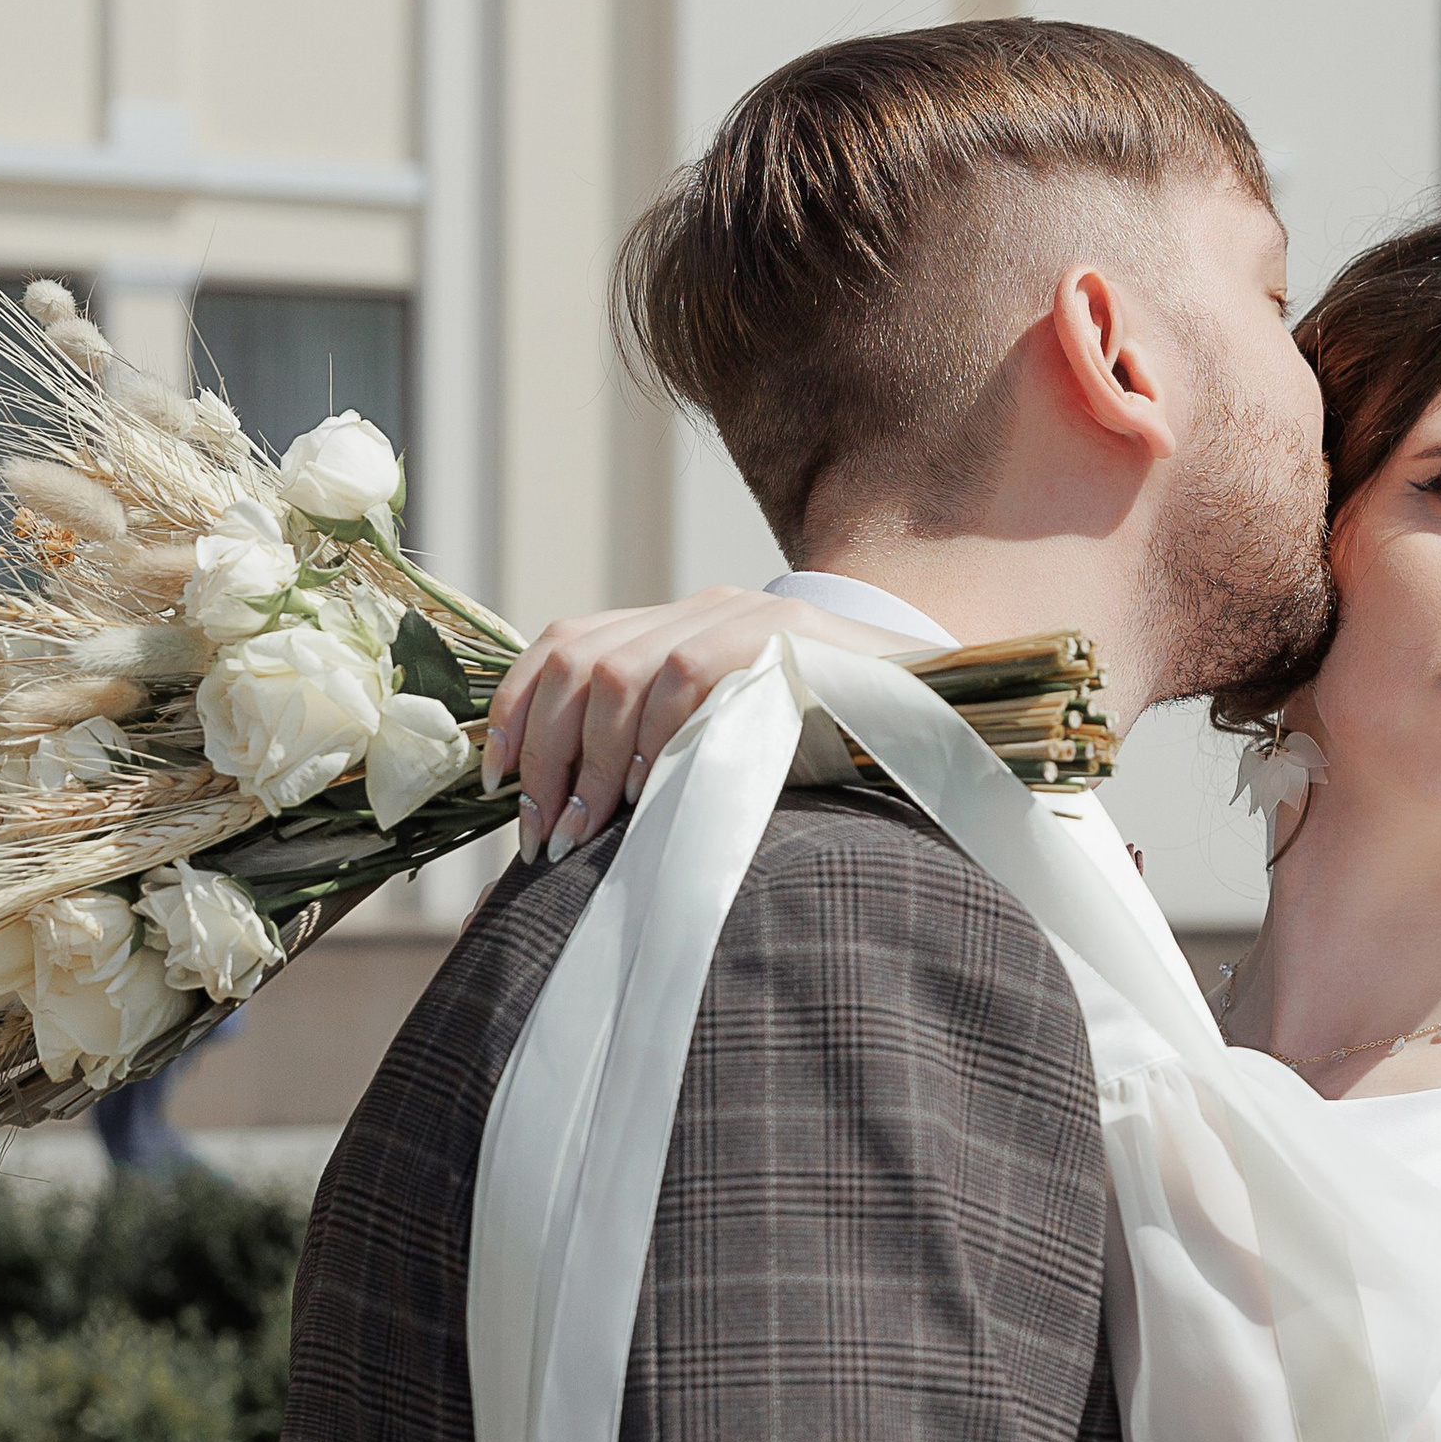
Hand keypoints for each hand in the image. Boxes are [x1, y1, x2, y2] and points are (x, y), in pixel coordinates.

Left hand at [482, 590, 919, 863]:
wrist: (941, 711)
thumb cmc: (830, 748)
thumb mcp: (732, 743)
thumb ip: (662, 756)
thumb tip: (569, 820)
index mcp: (679, 625)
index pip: (565, 642)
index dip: (517, 712)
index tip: (499, 785)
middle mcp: (703, 608)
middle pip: (578, 657)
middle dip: (544, 751)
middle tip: (544, 833)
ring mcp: (745, 615)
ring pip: (622, 670)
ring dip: (591, 761)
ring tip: (586, 833)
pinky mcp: (783, 634)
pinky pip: (688, 677)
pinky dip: (654, 740)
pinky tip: (647, 797)